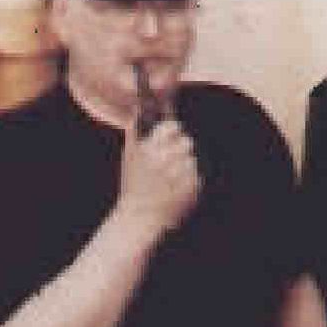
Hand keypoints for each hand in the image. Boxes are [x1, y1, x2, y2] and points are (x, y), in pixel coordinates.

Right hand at [115, 115, 202, 237]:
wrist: (140, 218)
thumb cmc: (133, 186)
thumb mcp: (129, 157)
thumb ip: (134, 131)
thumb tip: (139, 108)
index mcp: (150, 151)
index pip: (172, 127)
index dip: (172, 130)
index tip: (171, 133)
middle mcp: (167, 161)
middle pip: (186, 142)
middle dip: (179, 148)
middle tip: (170, 159)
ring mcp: (182, 175)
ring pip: (192, 159)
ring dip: (184, 165)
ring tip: (170, 178)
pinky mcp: (193, 187)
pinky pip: (197, 174)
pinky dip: (189, 180)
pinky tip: (176, 189)